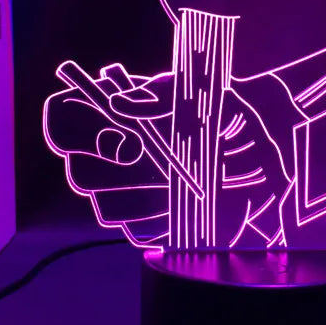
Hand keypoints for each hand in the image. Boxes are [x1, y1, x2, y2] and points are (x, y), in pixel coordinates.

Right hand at [44, 63, 300, 244]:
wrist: (262, 142)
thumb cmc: (223, 107)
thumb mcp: (197, 91)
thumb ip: (160, 94)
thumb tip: (122, 103)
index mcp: (109, 111)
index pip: (63, 121)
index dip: (80, 132)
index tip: (124, 138)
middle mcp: (106, 153)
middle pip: (79, 174)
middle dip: (118, 173)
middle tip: (161, 163)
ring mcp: (125, 191)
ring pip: (106, 209)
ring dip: (146, 197)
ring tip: (185, 180)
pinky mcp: (149, 222)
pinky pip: (137, 232)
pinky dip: (165, 221)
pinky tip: (190, 202)